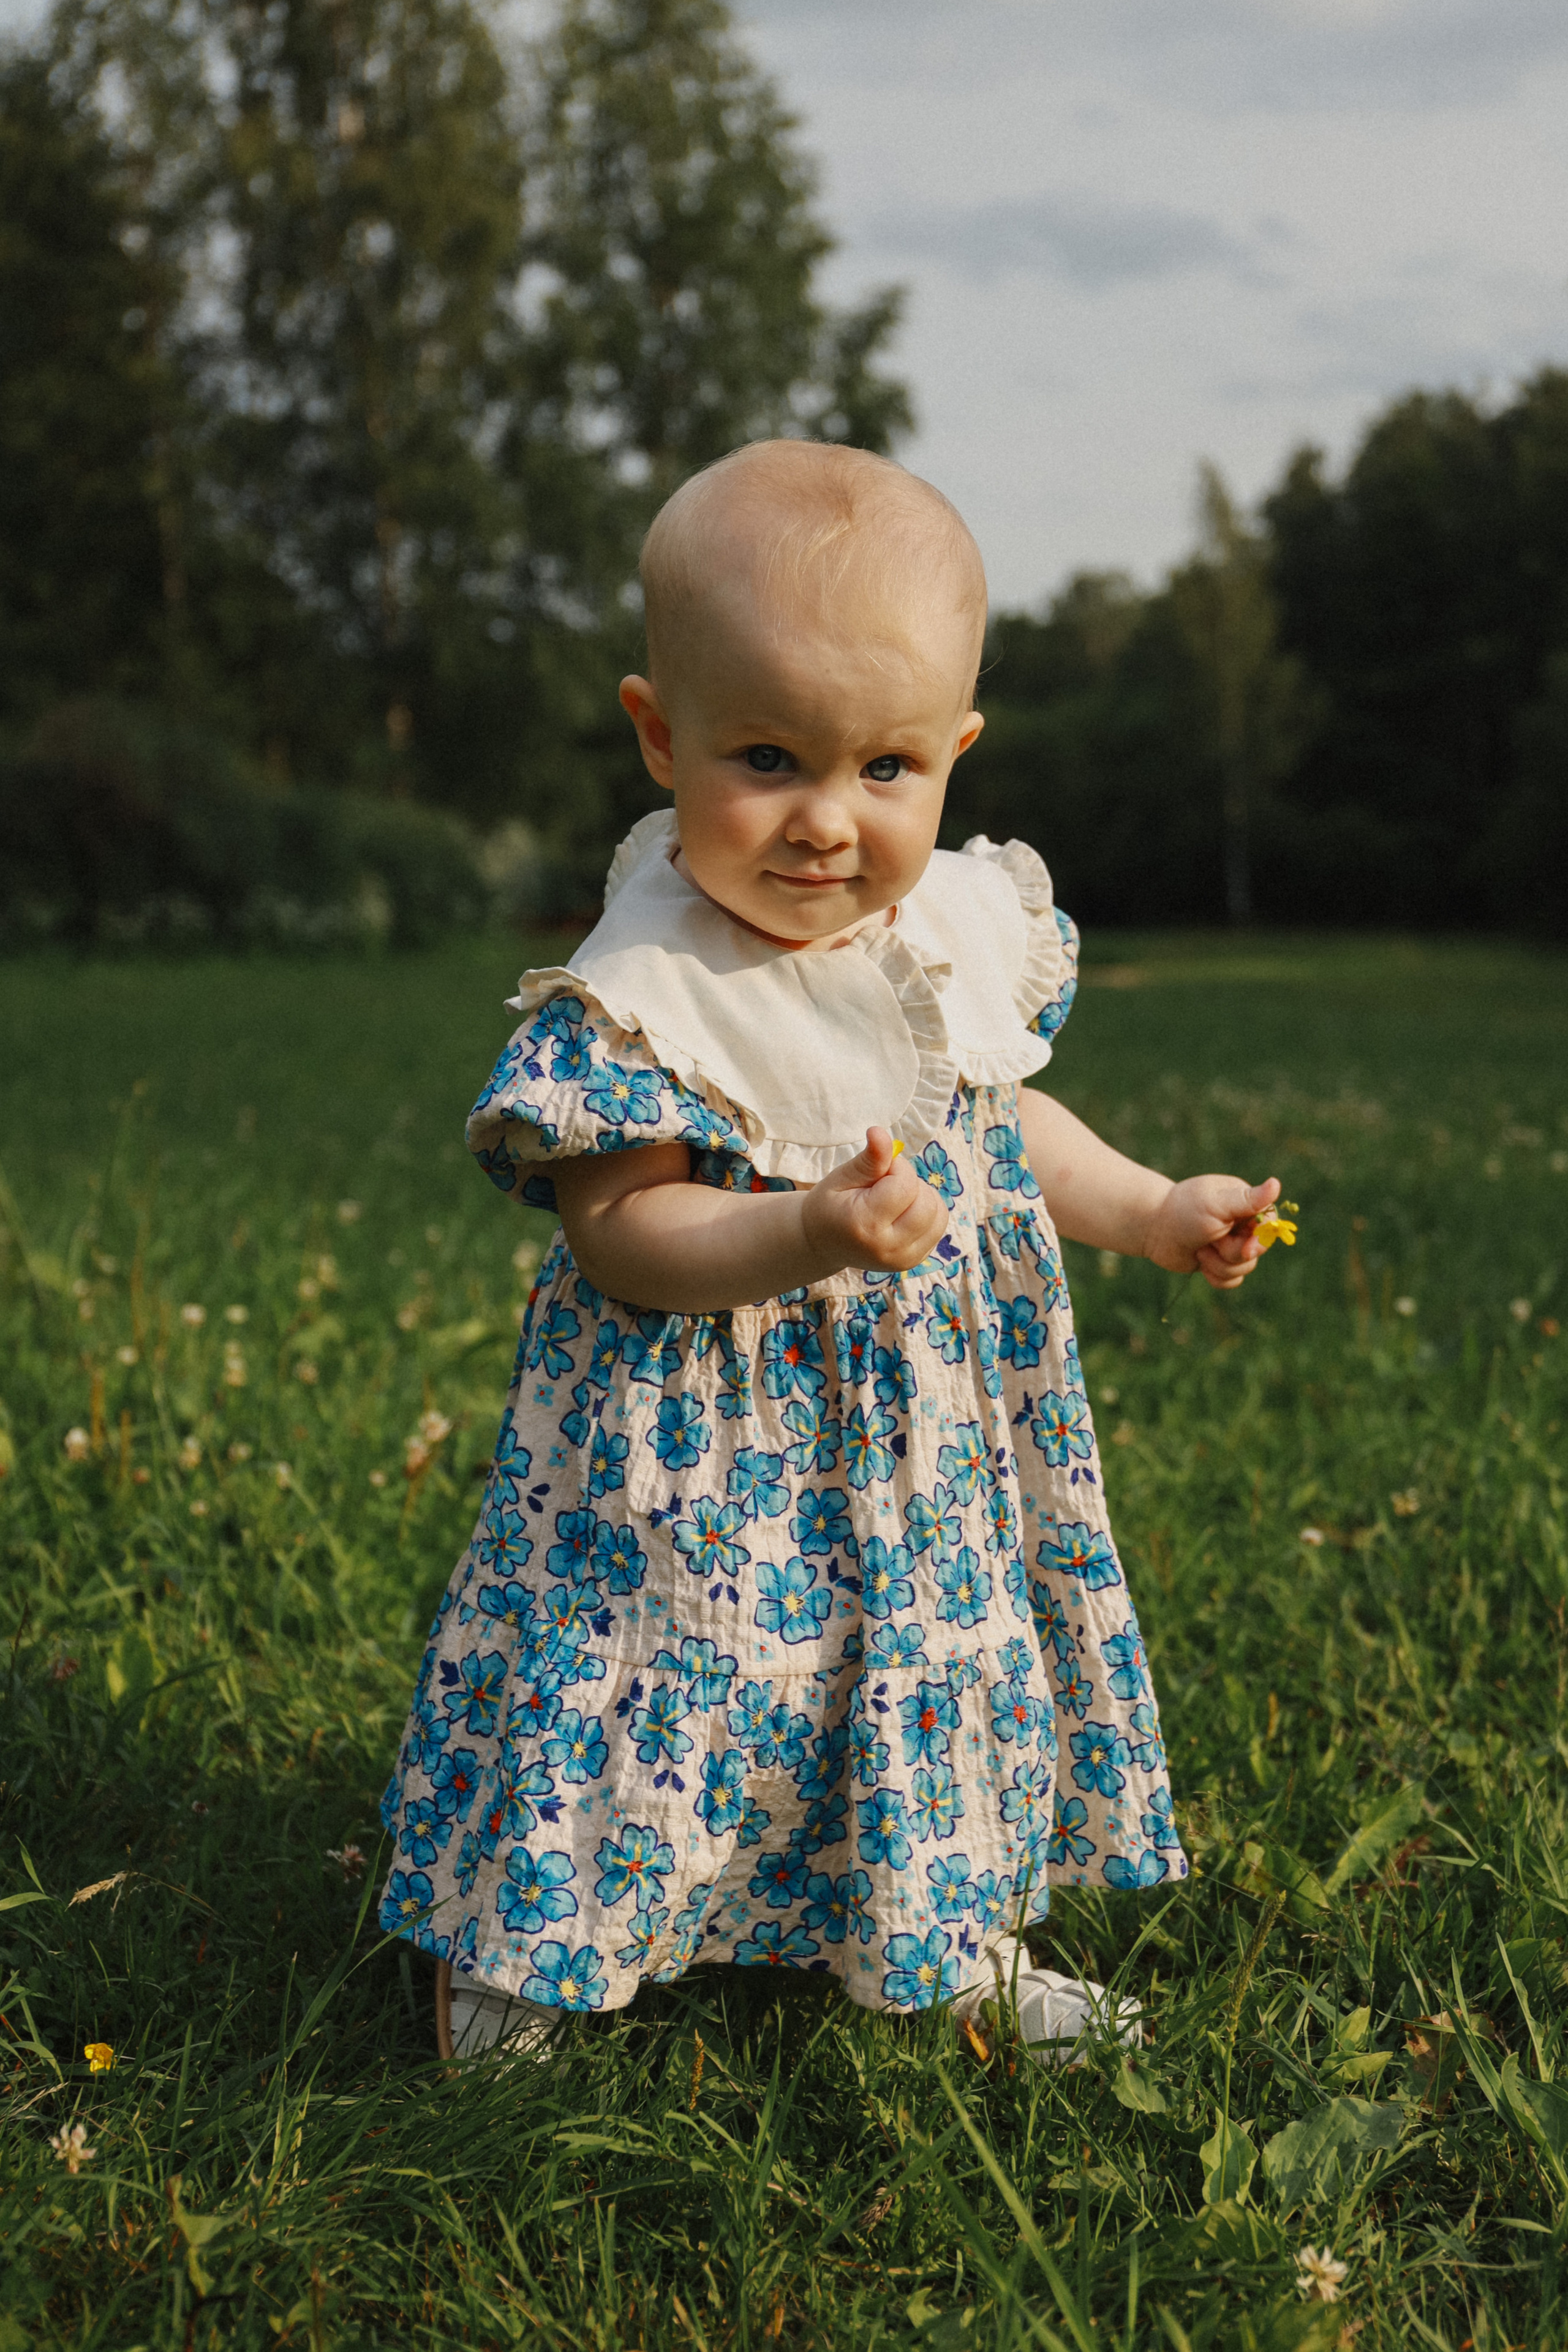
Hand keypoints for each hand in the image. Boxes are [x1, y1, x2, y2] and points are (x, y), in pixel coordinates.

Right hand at [801, 1127, 948, 1273]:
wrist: (822, 1242)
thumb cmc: (830, 1205)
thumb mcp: (841, 1177)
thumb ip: (868, 1159)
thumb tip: (880, 1132)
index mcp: (865, 1226)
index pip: (906, 1185)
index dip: (896, 1168)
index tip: (877, 1173)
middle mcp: (888, 1248)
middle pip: (927, 1202)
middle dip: (911, 1183)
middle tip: (884, 1186)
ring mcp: (903, 1259)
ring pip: (938, 1213)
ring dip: (921, 1197)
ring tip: (893, 1200)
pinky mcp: (913, 1261)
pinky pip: (938, 1225)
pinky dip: (925, 1212)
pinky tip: (901, 1213)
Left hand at [1141, 1174, 1281, 1291]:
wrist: (1152, 1228)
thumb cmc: (1183, 1211)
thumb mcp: (1216, 1204)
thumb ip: (1247, 1200)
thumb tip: (1276, 1184)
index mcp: (1245, 1203)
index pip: (1271, 1225)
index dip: (1262, 1240)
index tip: (1247, 1246)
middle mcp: (1241, 1224)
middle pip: (1258, 1251)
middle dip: (1233, 1253)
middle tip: (1211, 1241)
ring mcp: (1231, 1244)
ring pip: (1245, 1268)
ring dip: (1219, 1264)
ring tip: (1200, 1250)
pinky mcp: (1219, 1263)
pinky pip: (1232, 1281)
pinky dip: (1215, 1276)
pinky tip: (1199, 1262)